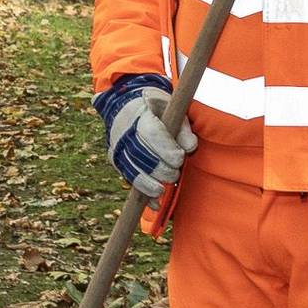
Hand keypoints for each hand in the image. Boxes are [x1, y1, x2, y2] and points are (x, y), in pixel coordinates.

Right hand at [94, 72, 197, 194]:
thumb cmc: (155, 108)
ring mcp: (118, 149)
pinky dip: (143, 196)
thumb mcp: (170, 108)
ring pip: (133, 172)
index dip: (167, 149)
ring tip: (164, 187)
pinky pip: (129, 181)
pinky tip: (155, 204)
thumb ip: (183, 128)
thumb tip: (191, 148)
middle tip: (175, 172)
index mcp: (139, 115)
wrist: (125, 104)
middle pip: (143, 156)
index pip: (151, 134)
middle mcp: (124, 133)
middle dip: (163, 169)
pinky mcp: (116, 162)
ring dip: (152, 185)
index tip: (180, 157)